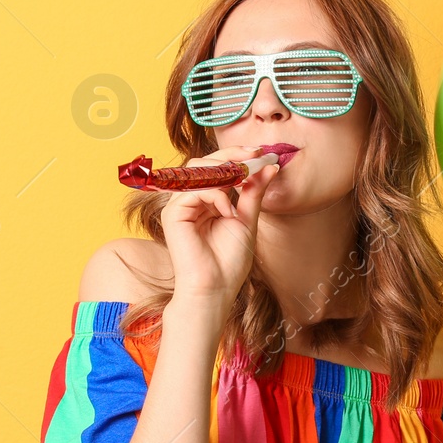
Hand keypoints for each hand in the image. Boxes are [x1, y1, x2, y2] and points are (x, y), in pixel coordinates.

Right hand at [160, 146, 278, 306]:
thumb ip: (254, 192)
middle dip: (232, 155)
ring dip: (225, 171)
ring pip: (197, 170)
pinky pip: (194, 189)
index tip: (261, 153)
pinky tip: (228, 211)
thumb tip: (269, 166)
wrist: (215, 290)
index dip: (237, 155)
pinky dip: (215, 195)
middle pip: (203, 161)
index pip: (216, 167)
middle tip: (256, 156)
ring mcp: (178, 206)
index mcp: (205, 201)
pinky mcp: (172, 214)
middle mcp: (188, 200)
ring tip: (244, 182)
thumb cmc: (229, 263)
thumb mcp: (247, 220)